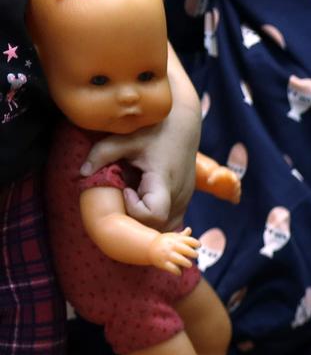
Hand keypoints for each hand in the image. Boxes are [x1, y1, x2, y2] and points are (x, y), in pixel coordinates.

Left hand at [82, 48, 200, 227]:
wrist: (183, 126)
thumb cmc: (154, 130)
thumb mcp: (125, 138)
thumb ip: (101, 154)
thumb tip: (81, 173)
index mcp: (163, 181)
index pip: (154, 215)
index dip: (135, 210)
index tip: (125, 189)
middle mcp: (178, 196)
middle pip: (157, 227)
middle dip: (135, 220)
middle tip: (121, 200)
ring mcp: (184, 201)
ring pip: (166, 229)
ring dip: (146, 223)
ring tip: (131, 204)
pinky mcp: (185, 202)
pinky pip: (171, 223)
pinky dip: (156, 222)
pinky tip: (143, 205)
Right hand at [144, 228, 197, 272]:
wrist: (149, 247)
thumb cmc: (166, 242)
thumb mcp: (173, 237)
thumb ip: (183, 235)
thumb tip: (189, 229)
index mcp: (177, 239)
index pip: (190, 241)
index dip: (196, 243)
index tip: (198, 246)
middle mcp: (173, 246)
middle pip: (188, 250)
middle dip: (194, 254)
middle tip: (195, 255)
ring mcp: (168, 254)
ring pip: (182, 261)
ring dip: (187, 264)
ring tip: (188, 264)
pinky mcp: (163, 263)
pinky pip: (173, 269)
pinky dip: (178, 272)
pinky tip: (179, 271)